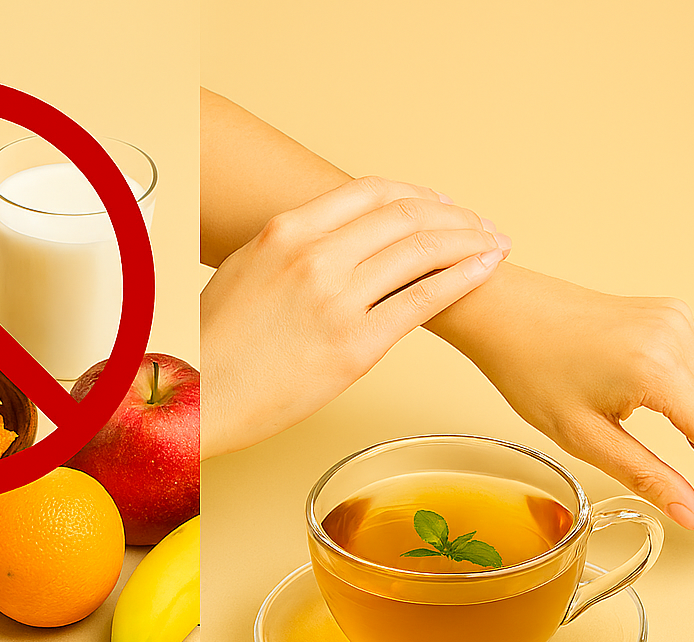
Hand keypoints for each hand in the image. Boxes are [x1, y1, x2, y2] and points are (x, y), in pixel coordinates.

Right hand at [200, 176, 508, 458]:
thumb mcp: (244, 271)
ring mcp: (337, 300)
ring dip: (468, 240)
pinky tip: (485, 269)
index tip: (437, 204)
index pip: (371, 190)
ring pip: (422, 250)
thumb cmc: (215, 343)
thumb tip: (325, 241)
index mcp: (286, 231)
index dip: (415, 194)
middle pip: (406, 214)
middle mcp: (315, 256)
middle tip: (477, 224)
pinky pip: (423, 301)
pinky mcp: (355, 347)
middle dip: (453, 215)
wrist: (201, 398)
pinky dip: (463, 278)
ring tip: (492, 244)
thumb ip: (289, 248)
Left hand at [431, 264, 693, 528]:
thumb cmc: (530, 370)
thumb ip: (645, 475)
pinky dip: (687, 394)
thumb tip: (690, 512)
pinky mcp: (669, 314)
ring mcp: (676, 319)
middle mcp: (676, 336)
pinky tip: (659, 410)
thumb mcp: (583, 436)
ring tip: (682, 456)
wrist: (505, 315)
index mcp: (656, 369)